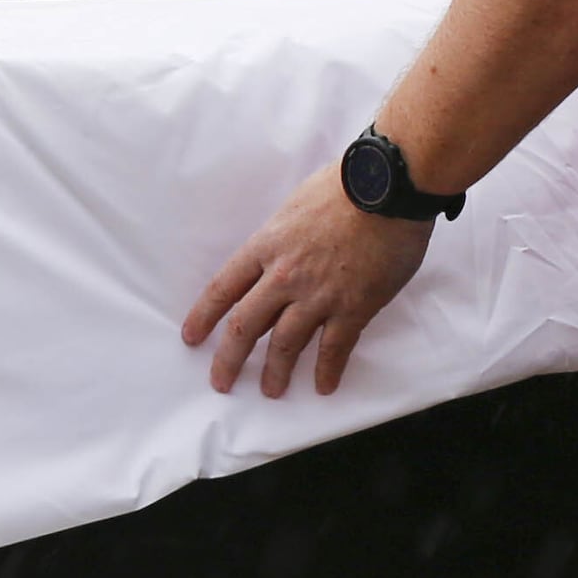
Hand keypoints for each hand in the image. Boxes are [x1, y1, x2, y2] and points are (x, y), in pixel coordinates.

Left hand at [180, 163, 435, 397]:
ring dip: (275, 372)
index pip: (224, 288)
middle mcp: (284, 275)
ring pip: (285, 344)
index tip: (191, 338)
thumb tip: (274, 257)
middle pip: (246, 326)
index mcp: (266, 246)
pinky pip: (334, 348)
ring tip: (271, 390)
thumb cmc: (342, 187)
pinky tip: (322, 386)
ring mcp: (318, 295)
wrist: (386, 188)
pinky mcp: (353, 308)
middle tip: (221, 382)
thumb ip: (280, 239)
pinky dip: (326, 370)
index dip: (204, 317)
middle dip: (229, 359)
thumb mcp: (293, 207)